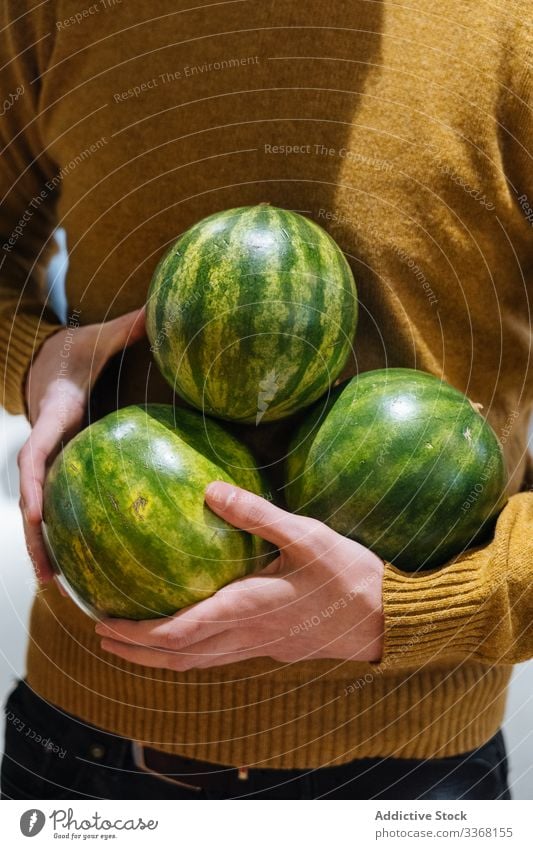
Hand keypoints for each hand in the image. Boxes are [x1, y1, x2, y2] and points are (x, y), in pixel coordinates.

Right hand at [19, 307, 145, 582]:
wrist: (50, 362)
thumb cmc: (77, 353)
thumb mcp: (98, 340)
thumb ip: (127, 331)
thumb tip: (160, 314)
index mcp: (51, 418)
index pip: (34, 455)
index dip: (31, 484)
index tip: (33, 513)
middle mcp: (44, 445)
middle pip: (30, 497)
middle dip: (34, 535)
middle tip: (46, 572)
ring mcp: (50, 462)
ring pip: (40, 510)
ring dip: (44, 546)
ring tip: (58, 585)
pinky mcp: (60, 470)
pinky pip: (60, 504)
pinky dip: (65, 532)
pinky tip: (86, 563)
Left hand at [95, 481, 383, 667]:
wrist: (385, 619)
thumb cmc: (349, 576)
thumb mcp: (306, 536)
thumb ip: (258, 515)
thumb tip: (212, 490)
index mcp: (246, 609)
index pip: (177, 633)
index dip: (137, 633)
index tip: (106, 623)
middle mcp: (246, 635)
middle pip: (178, 657)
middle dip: (137, 649)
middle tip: (104, 635)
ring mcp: (259, 646)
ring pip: (198, 662)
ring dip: (160, 656)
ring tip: (134, 642)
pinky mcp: (273, 647)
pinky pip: (219, 657)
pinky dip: (191, 652)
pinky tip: (192, 634)